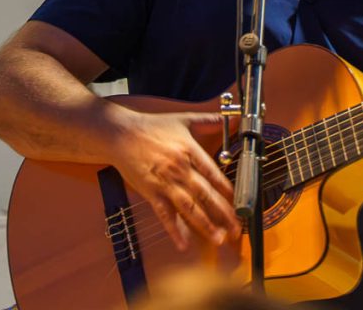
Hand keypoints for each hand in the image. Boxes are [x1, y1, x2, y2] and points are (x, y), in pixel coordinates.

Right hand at [107, 108, 240, 252]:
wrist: (121, 134)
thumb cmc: (152, 126)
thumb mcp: (183, 119)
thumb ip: (208, 120)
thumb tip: (231, 118)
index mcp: (189, 150)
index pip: (214, 174)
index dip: (229, 190)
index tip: (241, 203)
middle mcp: (179, 168)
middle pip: (206, 195)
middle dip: (224, 213)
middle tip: (237, 229)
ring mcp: (165, 182)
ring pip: (189, 208)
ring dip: (205, 225)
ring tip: (219, 239)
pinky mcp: (151, 192)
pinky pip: (165, 215)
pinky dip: (174, 230)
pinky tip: (183, 243)